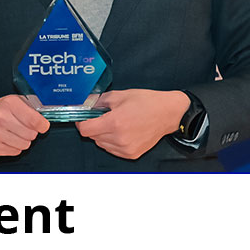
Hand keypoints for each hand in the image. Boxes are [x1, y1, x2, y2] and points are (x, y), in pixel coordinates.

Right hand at [0, 96, 49, 156]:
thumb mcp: (13, 101)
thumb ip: (30, 108)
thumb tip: (44, 120)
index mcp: (8, 104)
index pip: (34, 120)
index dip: (42, 125)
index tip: (43, 126)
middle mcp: (0, 118)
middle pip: (31, 134)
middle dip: (31, 132)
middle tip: (24, 127)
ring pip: (25, 145)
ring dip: (23, 140)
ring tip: (15, 133)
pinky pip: (15, 152)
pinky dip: (15, 147)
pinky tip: (8, 139)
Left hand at [75, 89, 190, 159]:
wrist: (168, 113)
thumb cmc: (147, 103)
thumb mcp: (120, 95)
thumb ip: (100, 101)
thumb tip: (86, 105)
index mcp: (115, 122)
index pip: (85, 130)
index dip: (81, 122)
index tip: (83, 118)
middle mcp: (119, 138)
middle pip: (92, 137)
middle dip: (93, 126)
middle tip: (102, 117)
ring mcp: (126, 148)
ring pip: (101, 144)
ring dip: (102, 135)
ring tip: (115, 123)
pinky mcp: (131, 154)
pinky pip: (112, 149)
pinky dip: (112, 141)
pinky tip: (121, 131)